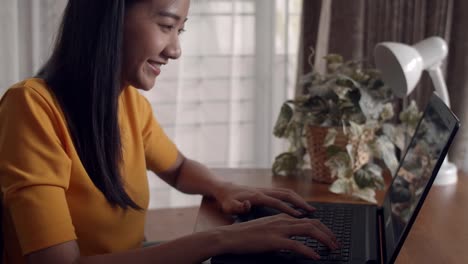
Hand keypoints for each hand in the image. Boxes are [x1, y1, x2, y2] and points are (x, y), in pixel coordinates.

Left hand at [214, 182, 314, 215]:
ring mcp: (265, 190)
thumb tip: (247, 205)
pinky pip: (283, 193)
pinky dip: (293, 198)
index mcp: (257, 196)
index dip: (288, 209)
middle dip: (300, 202)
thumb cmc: (226, 200)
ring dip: (299, 199)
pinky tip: (298, 205)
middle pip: (286, 194)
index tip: (300, 216)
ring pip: (286, 192)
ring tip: (310, 209)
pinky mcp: (265, 191)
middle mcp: (264, 191)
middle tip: (313, 211)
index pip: (277, 203)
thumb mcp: (228, 206)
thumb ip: (238, 208)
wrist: (222, 189)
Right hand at [218, 213, 339, 259]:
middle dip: (328, 233)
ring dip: (324, 240)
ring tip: (332, 249)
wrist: (229, 237)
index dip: (322, 228)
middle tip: (336, 244)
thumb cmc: (244, 235)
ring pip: (309, 231)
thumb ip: (278, 231)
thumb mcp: (265, 229)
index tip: (329, 237)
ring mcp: (279, 230)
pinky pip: (297, 245)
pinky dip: (308, 251)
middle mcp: (282, 220)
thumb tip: (290, 240)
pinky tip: (315, 257)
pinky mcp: (274, 240)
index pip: (308, 220)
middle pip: (313, 223)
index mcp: (281, 218)